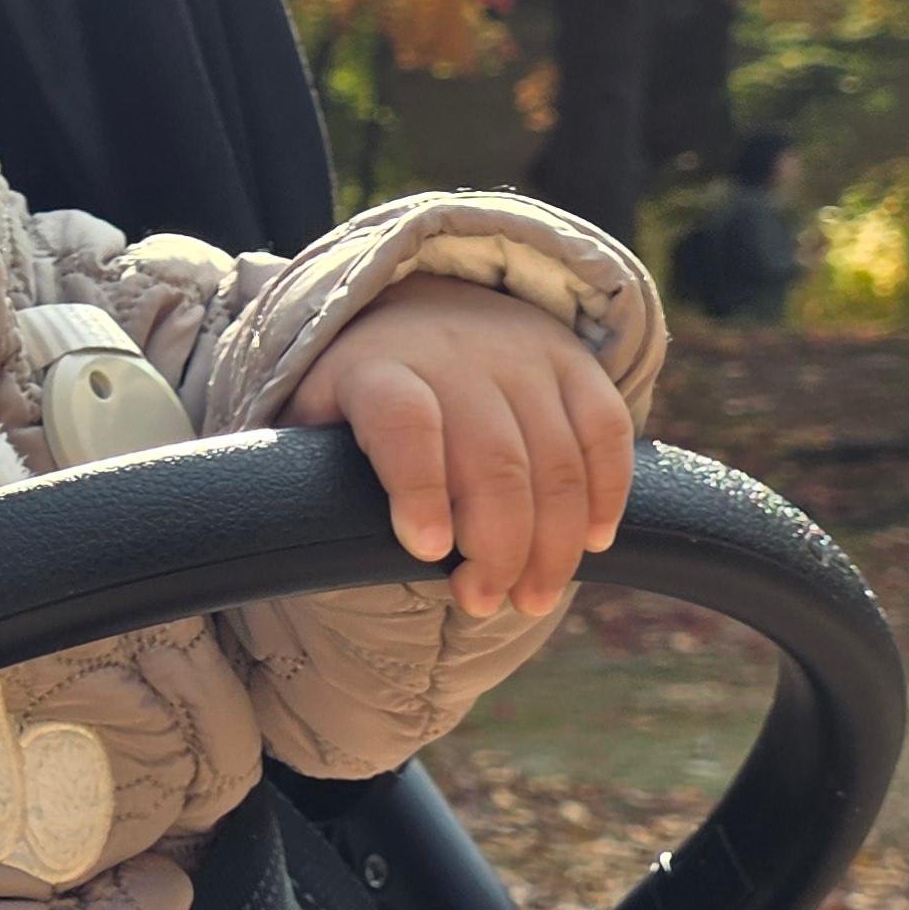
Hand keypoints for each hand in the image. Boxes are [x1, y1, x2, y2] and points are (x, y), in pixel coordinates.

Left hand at [287, 274, 632, 615]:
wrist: (410, 307)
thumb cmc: (357, 394)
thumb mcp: (312, 422)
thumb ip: (308, 475)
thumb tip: (301, 546)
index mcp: (375, 368)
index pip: (403, 421)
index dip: (418, 486)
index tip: (429, 551)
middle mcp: (451, 353)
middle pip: (492, 458)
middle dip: (497, 546)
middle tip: (485, 602)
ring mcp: (519, 353)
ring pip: (555, 458)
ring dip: (553, 542)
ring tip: (530, 596)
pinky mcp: (572, 360)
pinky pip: (606, 430)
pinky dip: (607, 493)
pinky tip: (591, 543)